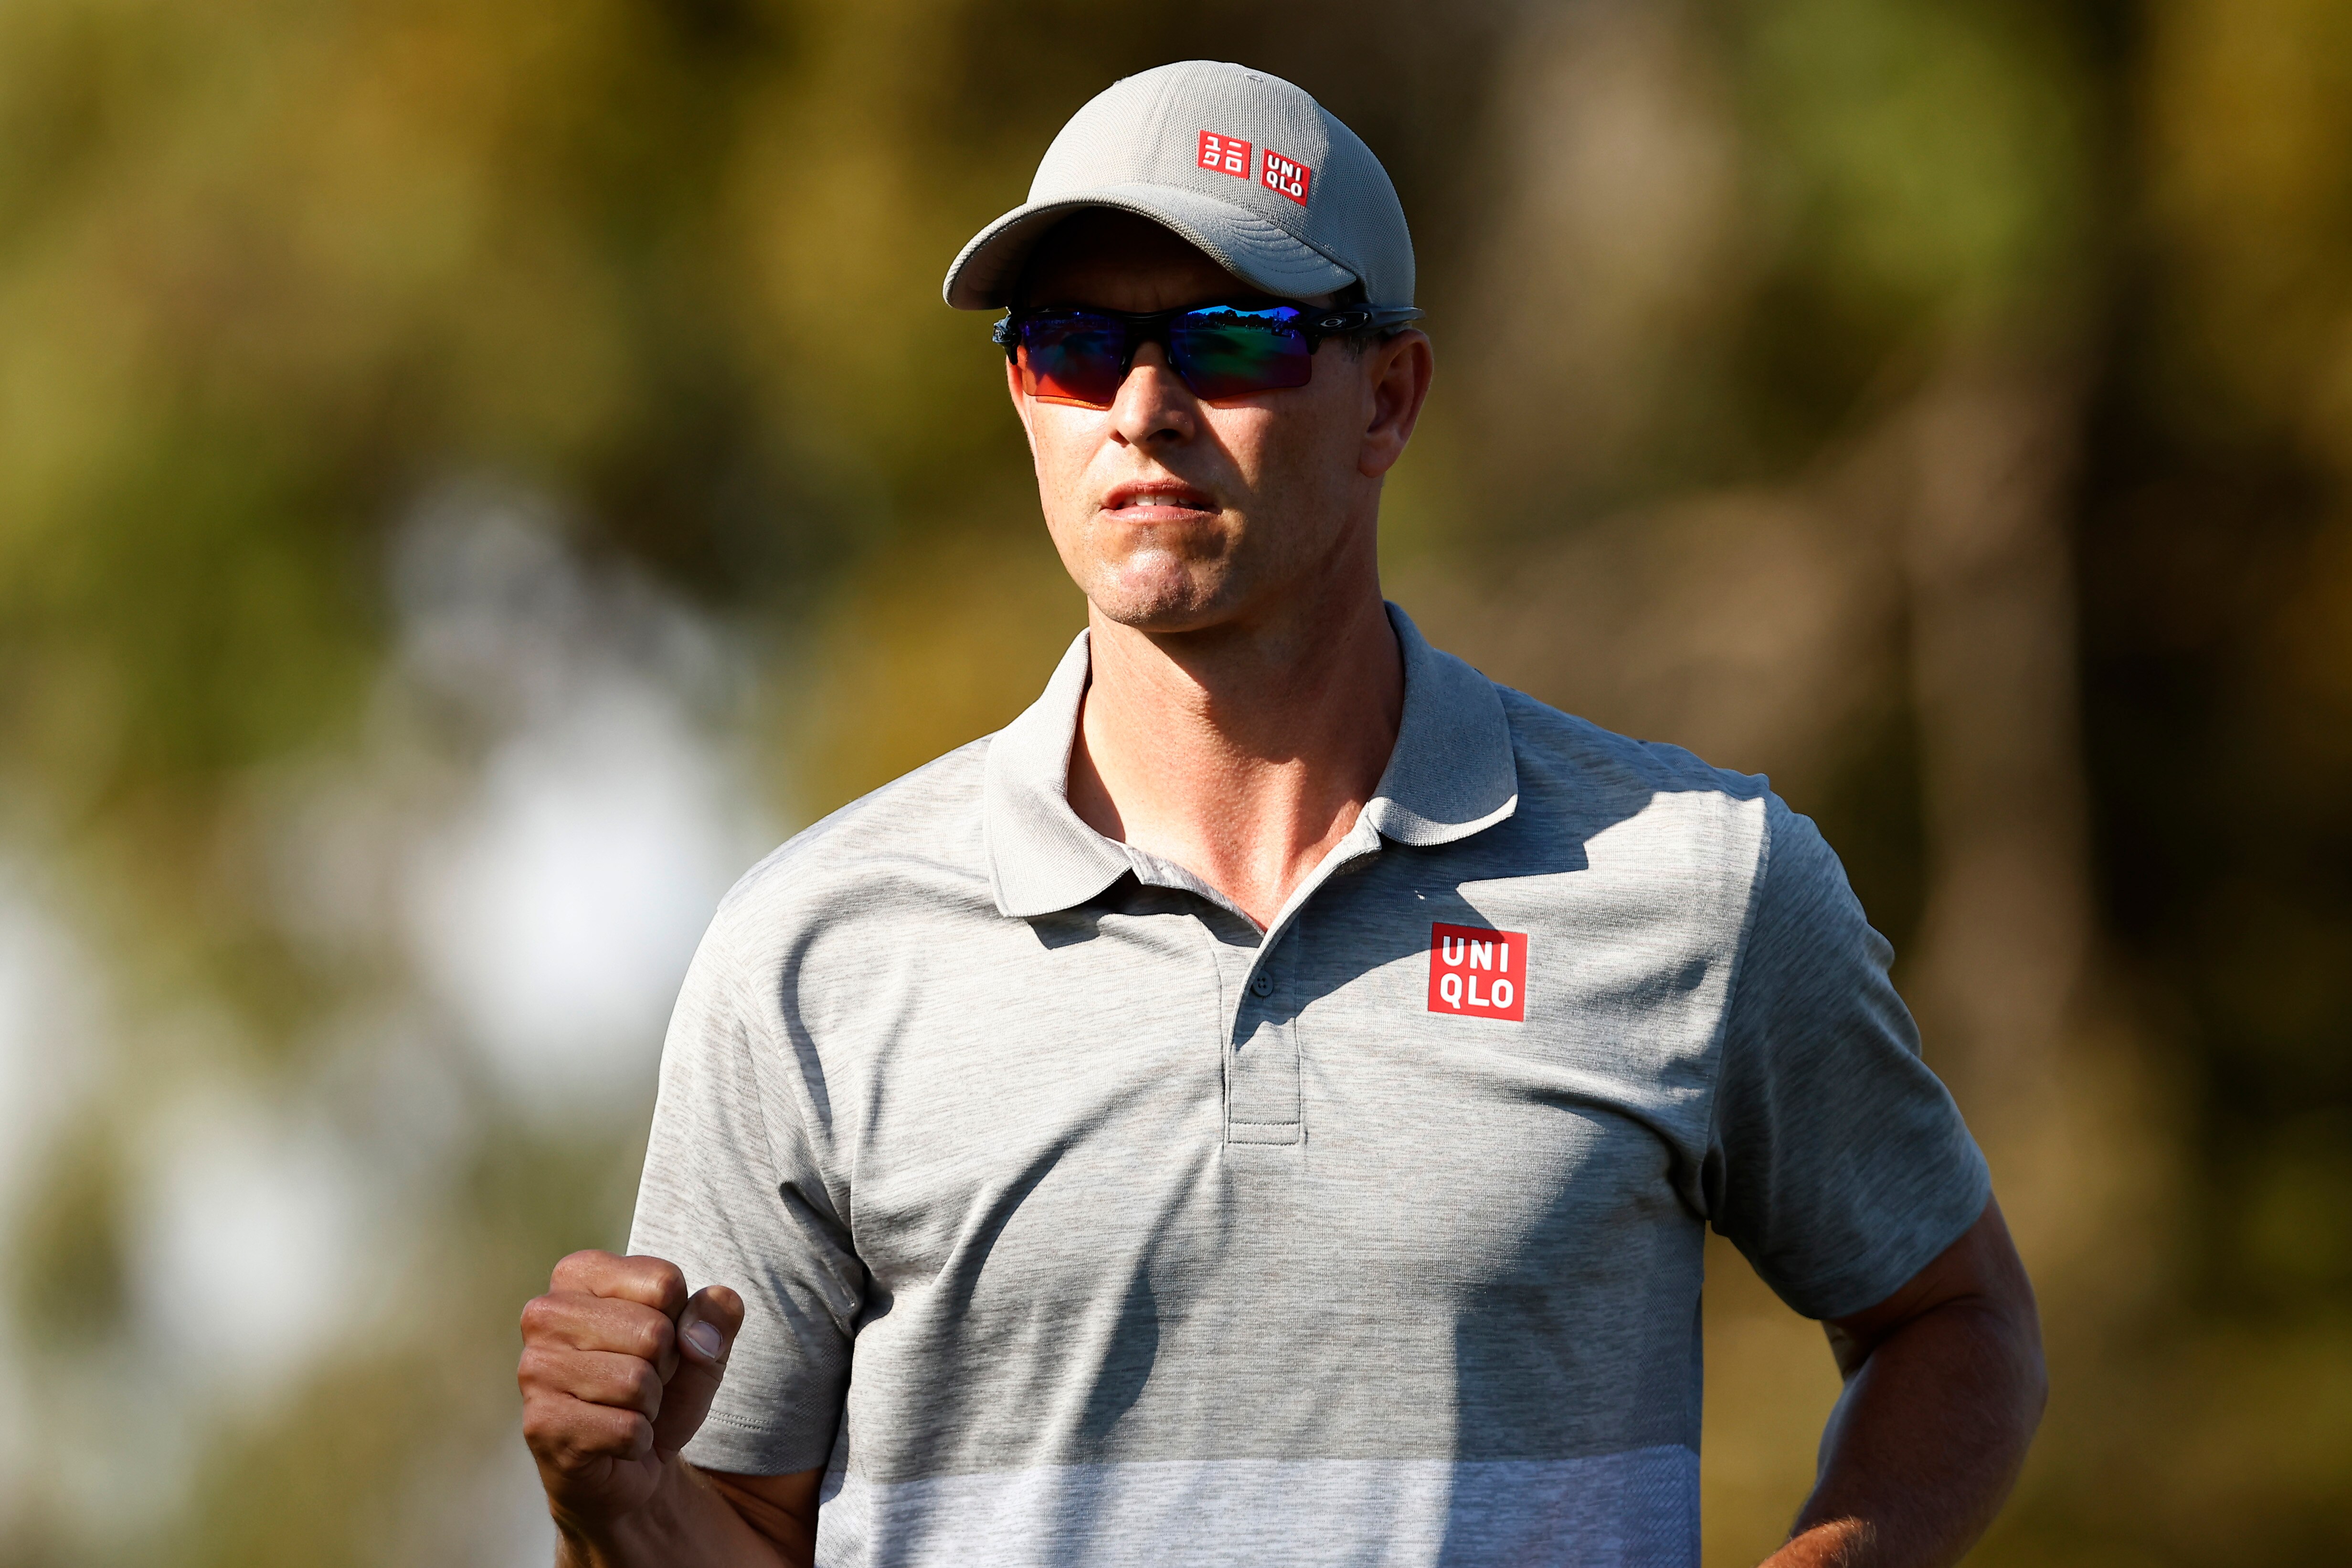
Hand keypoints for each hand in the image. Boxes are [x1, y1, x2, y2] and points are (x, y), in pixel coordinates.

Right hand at [519, 1250, 745, 1535]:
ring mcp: (535, 1368)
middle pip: (653, 1332)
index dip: (680, 1321)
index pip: (665, 1282)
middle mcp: (546, 1313)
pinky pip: (625, 1429)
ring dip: (649, 1405)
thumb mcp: (704, 1340)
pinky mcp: (540, 1423)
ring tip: (625, 1408)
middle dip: (664, 1367)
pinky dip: (636, 1441)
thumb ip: (718, 1313)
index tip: (655, 1343)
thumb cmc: (659, 1386)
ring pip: (637, 1382)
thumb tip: (697, 1335)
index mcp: (580, 1273)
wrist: (629, 1465)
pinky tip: (614, 1440)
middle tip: (639, 1381)